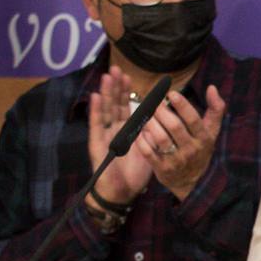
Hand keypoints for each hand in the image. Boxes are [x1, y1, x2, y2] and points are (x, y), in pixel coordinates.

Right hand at [87, 66, 152, 204]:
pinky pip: (97, 126)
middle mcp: (115, 130)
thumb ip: (153, 132)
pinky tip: (96, 97)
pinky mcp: (97, 144)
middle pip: (115, 105)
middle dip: (116, 87)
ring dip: (106, 93)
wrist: (122, 192)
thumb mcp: (150, 148)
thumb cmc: (136, 172)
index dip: (127, 92)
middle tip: (117, 69)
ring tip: (107, 76)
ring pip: (105, 110)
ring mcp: (105, 136)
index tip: (130, 76)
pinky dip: (96, 111)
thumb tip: (164, 117)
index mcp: (127, 130)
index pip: (127, 107)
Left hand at [136, 85, 225, 200]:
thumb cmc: (200, 149)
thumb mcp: (212, 131)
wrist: (193, 181)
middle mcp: (191, 149)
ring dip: (150, 124)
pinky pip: (149, 153)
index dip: (182, 105)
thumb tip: (211, 87)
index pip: (193, 119)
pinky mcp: (162, 169)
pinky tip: (139, 131)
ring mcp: (176, 160)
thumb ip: (215, 109)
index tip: (171, 94)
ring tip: (145, 114)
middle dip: (161, 112)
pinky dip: (142, 141)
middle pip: (174, 127)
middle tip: (152, 103)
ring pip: (161, 139)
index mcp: (204, 137)